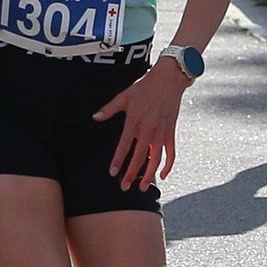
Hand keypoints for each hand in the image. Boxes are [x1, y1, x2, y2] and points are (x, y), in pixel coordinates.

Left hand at [95, 59, 186, 188]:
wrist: (168, 80)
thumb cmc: (145, 87)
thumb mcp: (124, 96)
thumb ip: (109, 109)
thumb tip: (95, 117)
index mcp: (134, 121)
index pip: (124, 146)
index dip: (118, 161)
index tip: (113, 173)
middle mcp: (148, 130)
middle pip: (140, 158)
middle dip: (131, 174)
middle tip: (125, 187)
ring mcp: (162, 132)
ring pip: (156, 160)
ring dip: (149, 175)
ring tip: (143, 187)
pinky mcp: (171, 132)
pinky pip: (171, 153)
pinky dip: (168, 166)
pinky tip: (163, 175)